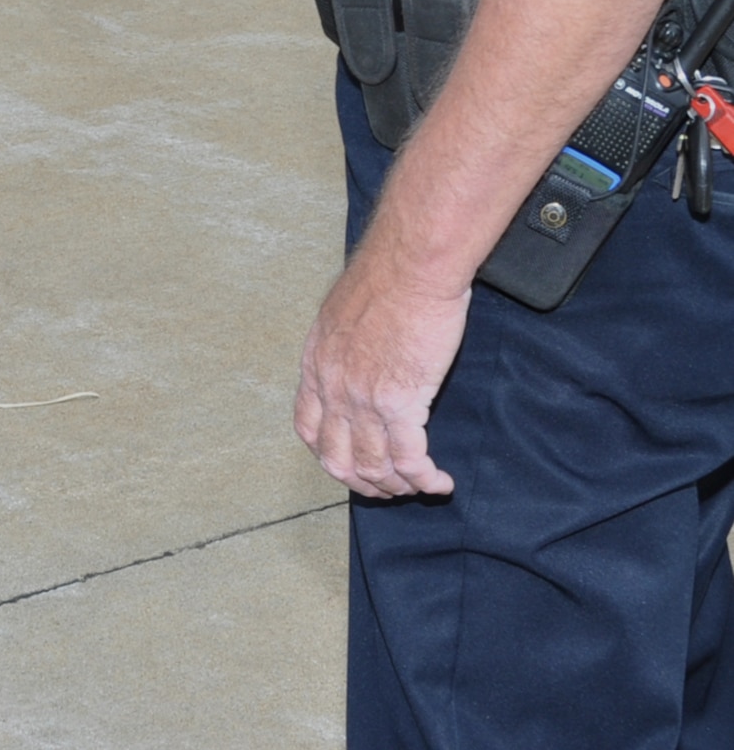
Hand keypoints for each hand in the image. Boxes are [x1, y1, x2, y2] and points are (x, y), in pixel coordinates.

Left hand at [294, 245, 469, 498]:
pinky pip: (409, 460)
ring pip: (374, 467)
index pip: (308, 427)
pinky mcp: (400, 402)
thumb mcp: (344, 309)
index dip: (330, 453)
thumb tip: (359, 356)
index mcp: (316, 361)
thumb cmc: (389, 274)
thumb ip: (344, 342)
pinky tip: (440, 481)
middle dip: (364, 482)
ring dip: (398, 487)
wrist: (411, 262)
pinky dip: (425, 480)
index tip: (352, 462)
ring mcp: (362, 398)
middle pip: (337, 458)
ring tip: (420, 485)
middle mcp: (332, 386)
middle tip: (389, 487)